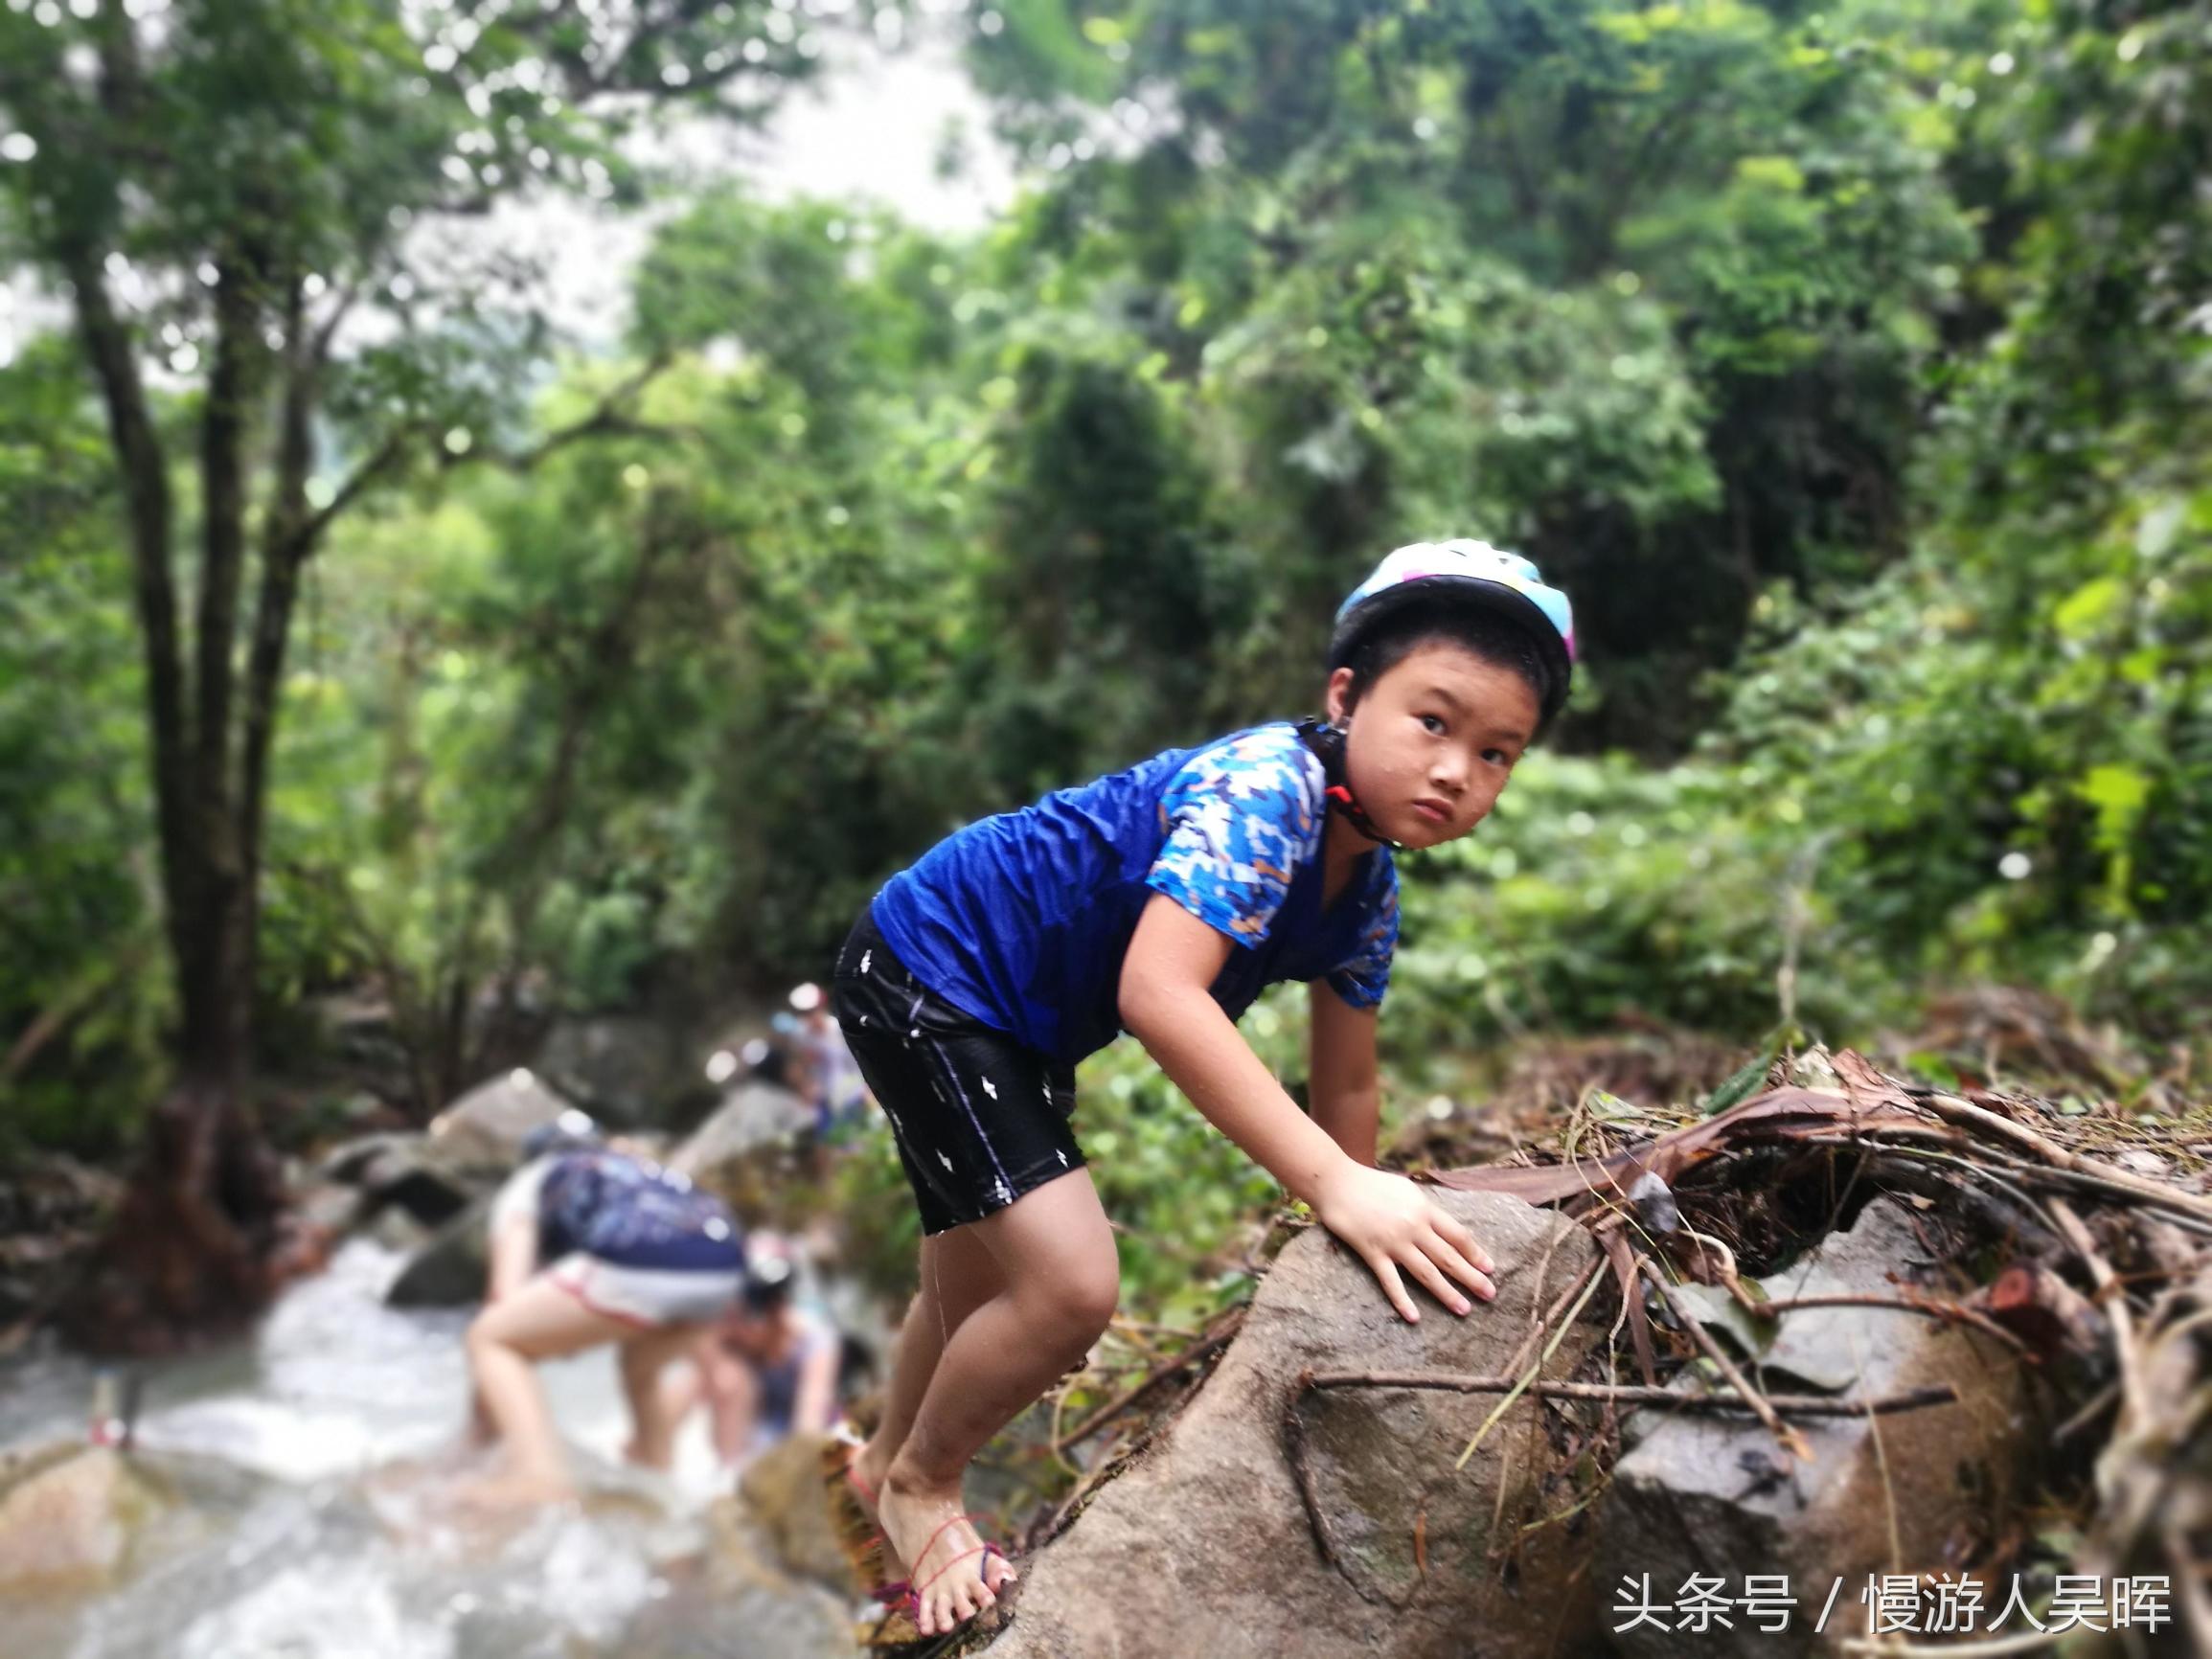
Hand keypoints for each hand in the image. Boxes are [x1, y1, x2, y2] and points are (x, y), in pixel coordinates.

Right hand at [1311, 1161, 1496, 1321]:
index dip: (1476, 1253)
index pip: (1458, 1235)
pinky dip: (1403, 1300)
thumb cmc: (1372, 1184)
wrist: (1337, 1182)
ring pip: (1426, 1272)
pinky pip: (1391, 1282)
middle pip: (1448, 1256)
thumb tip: (1443, 1228)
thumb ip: (1425, 1209)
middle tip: (1490, 1294)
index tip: (1490, 1268)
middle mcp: (1413, 1226)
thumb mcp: (1406, 1190)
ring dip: (1447, 1292)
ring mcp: (1393, 1242)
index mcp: (1424, 1209)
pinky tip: (1414, 1317)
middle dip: (1471, 1277)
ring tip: (1464, 1309)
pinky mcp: (1372, 1253)